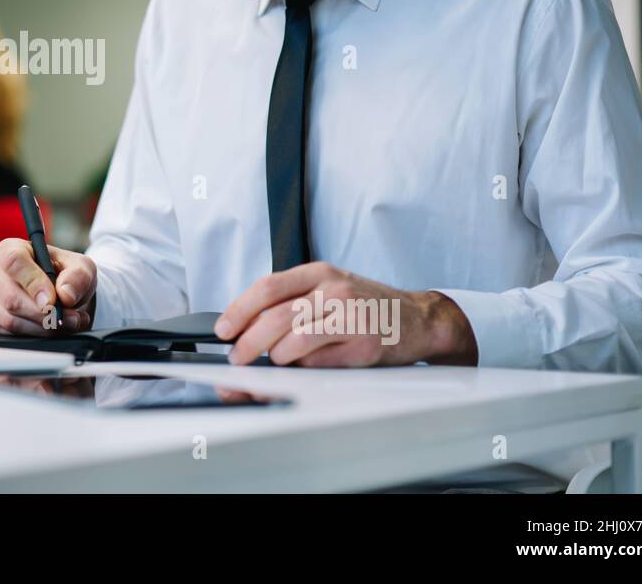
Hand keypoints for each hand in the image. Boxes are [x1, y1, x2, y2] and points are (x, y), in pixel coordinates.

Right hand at [0, 238, 96, 335]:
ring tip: (69, 321)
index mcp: (12, 249)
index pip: (13, 260)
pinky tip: (54, 327)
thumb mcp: (82, 268)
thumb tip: (65, 294)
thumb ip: (78, 276)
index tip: (53, 300)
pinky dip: (38, 334)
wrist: (65, 296)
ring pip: (11, 320)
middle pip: (11, 297)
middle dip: (44, 314)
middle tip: (70, 316)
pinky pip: (12, 333)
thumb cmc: (68, 275)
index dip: (33, 282)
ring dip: (45, 327)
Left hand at [215, 261, 477, 366]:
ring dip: (273, 357)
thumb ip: (293, 303)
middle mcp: (334, 289)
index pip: (268, 287)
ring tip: (268, 365)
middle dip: (248, 341)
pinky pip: (320, 360)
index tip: (223, 329)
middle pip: (276, 316)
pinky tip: (299, 369)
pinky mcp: (363, 343)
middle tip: (237, 358)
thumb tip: (245, 329)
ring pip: (295, 339)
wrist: (418, 319)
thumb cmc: (367, 307)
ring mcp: (351, 316)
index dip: (239, 309)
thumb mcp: (330, 291)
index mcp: (320, 273)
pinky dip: (301, 368)